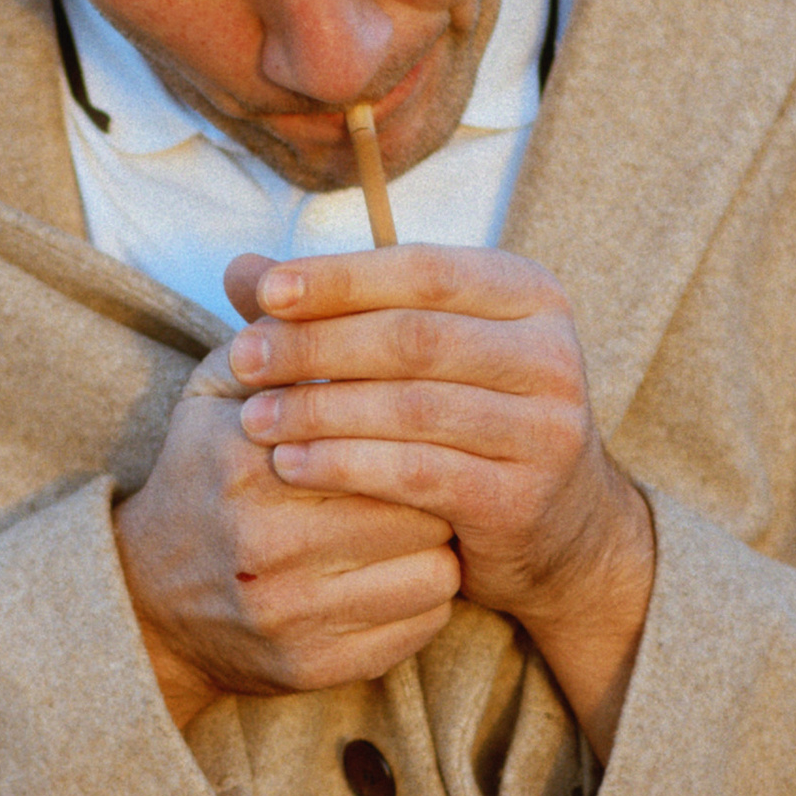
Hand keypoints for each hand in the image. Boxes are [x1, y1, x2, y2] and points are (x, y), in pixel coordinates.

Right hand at [113, 351, 460, 731]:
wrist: (147, 602)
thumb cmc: (200, 479)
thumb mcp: (215, 394)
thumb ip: (267, 332)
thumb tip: (281, 265)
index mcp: (249, 462)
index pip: (383, 431)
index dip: (417, 421)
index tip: (431, 414)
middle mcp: (269, 543)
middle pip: (417, 502)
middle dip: (438, 482)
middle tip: (442, 468)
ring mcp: (293, 614)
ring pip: (434, 569)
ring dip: (440, 544)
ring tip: (419, 522)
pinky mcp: (314, 667)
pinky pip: (420, 625)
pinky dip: (425, 596)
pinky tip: (401, 571)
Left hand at [222, 244, 657, 757]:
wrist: (554, 526)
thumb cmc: (466, 420)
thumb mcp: (416, 352)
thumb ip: (337, 310)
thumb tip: (240, 269)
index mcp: (528, 295)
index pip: (424, 269)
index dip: (339, 278)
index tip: (263, 292)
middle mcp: (550, 353)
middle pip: (416, 337)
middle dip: (318, 345)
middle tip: (244, 358)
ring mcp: (546, 428)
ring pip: (414, 406)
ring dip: (321, 409)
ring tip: (252, 417)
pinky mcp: (523, 496)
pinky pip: (419, 473)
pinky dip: (347, 465)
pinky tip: (292, 463)